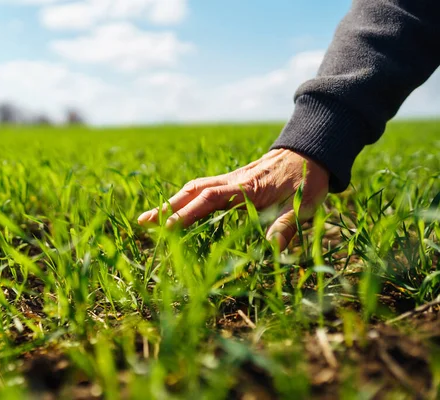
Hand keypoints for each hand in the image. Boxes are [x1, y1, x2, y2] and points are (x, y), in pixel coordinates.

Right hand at [137, 148, 329, 249]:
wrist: (310, 151)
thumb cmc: (308, 180)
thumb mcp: (305, 203)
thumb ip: (287, 225)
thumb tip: (273, 250)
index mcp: (249, 188)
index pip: (211, 199)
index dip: (188, 213)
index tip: (168, 227)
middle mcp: (233, 181)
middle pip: (194, 191)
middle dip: (168, 207)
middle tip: (143, 223)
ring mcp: (230, 179)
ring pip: (194, 188)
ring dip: (172, 202)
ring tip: (149, 218)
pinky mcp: (231, 180)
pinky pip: (202, 188)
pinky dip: (184, 199)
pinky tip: (175, 209)